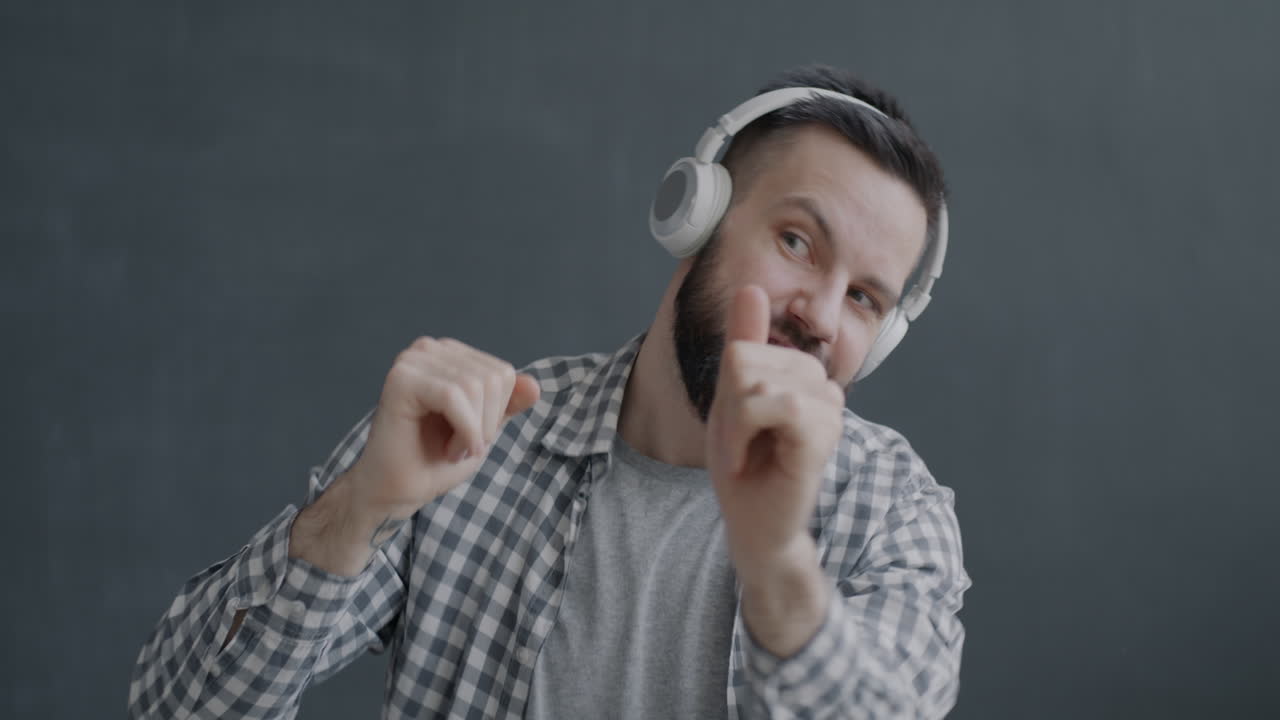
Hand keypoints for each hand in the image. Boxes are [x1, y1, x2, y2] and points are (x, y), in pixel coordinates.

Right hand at [347, 336, 540, 519]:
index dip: (496, 414)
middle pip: (492, 378)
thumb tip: (534, 384)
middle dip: (485, 423)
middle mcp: (429, 349)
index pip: (504, 373)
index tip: (469, 437)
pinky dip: (463, 431)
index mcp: (449, 356)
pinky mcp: (400, 378)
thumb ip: (507, 404)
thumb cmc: (435, 460)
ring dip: (472, 431)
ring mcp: (412, 360)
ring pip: (475, 386)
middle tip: (459, 447)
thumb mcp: (484, 429)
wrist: (398, 492)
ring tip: (451, 448)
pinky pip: (453, 395)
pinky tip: (448, 450)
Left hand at [707, 285, 844, 583]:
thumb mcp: (733, 396)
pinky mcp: (822, 434)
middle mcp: (824, 386)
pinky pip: (774, 404)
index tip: (736, 427)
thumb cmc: (746, 466)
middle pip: (746, 359)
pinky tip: (751, 461)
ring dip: (734, 424)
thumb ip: (746, 342)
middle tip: (741, 444)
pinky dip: (745, 434)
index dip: (725, 390)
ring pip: (756, 382)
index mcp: (804, 374)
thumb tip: (753, 286)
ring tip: (747, 452)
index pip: (743, 348)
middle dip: (728, 406)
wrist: (754, 524)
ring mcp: (829, 409)